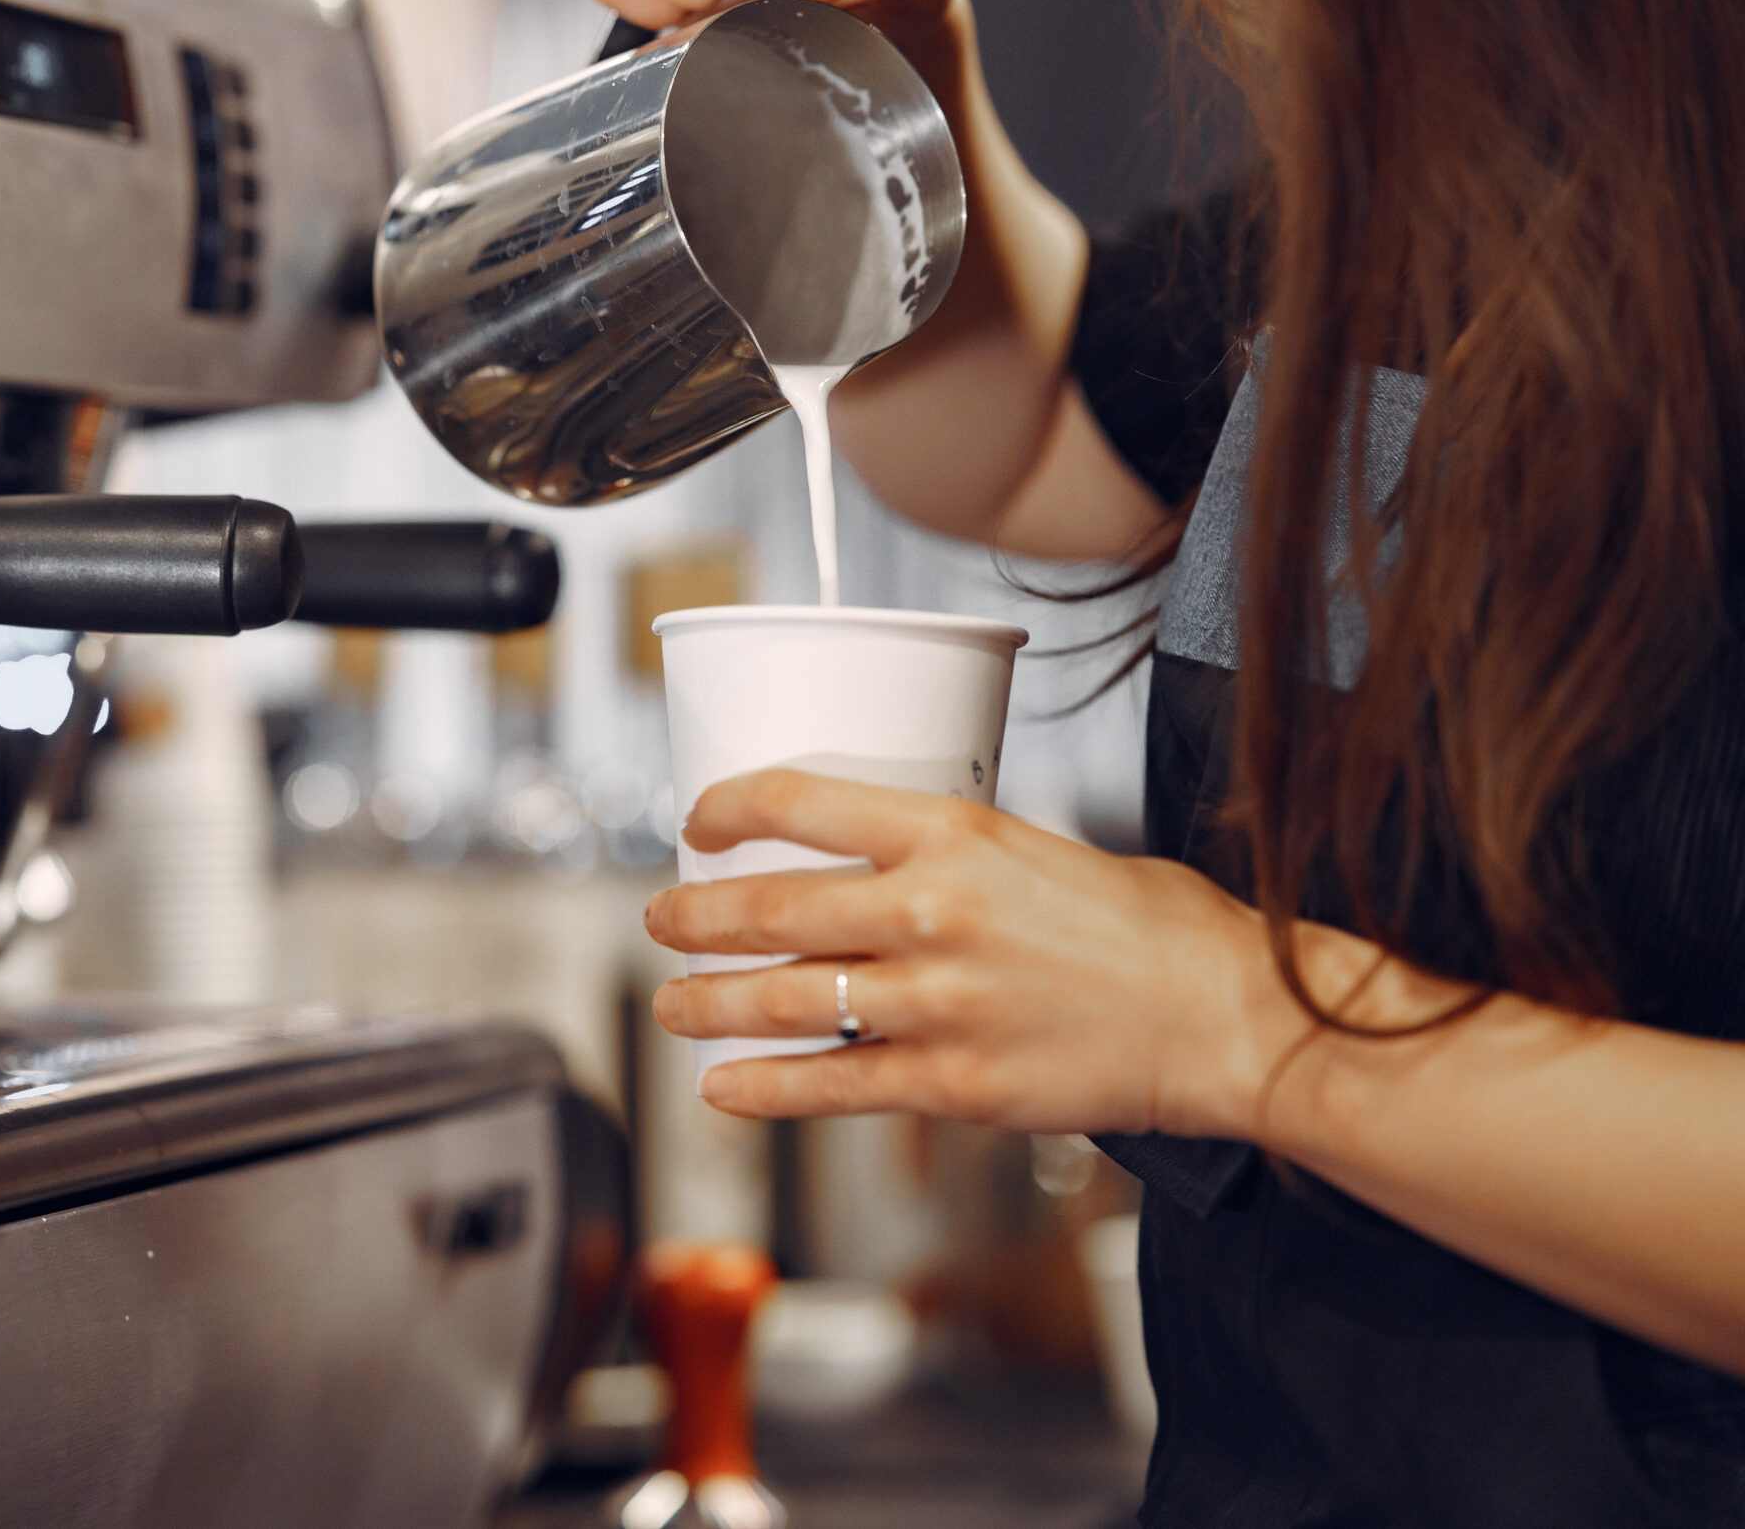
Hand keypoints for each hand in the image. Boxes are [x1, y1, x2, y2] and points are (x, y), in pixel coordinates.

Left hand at [644, 769, 1310, 1135]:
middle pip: (769, 909)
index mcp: (956, 833)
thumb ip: (954, 857)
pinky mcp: (952, 1084)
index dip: (729, 808)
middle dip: (694, 916)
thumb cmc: (1152, 928)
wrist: (1226, 1018)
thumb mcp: (1042, 847)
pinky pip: (831, 1085)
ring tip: (672, 1004)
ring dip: (708, 1004)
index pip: (801, 802)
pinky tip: (722, 1088)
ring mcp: (937, 1004)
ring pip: (781, 1000)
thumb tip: (878, 866)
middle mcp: (932, 912)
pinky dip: (762, 1088)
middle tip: (662, 920)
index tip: (699, 819)